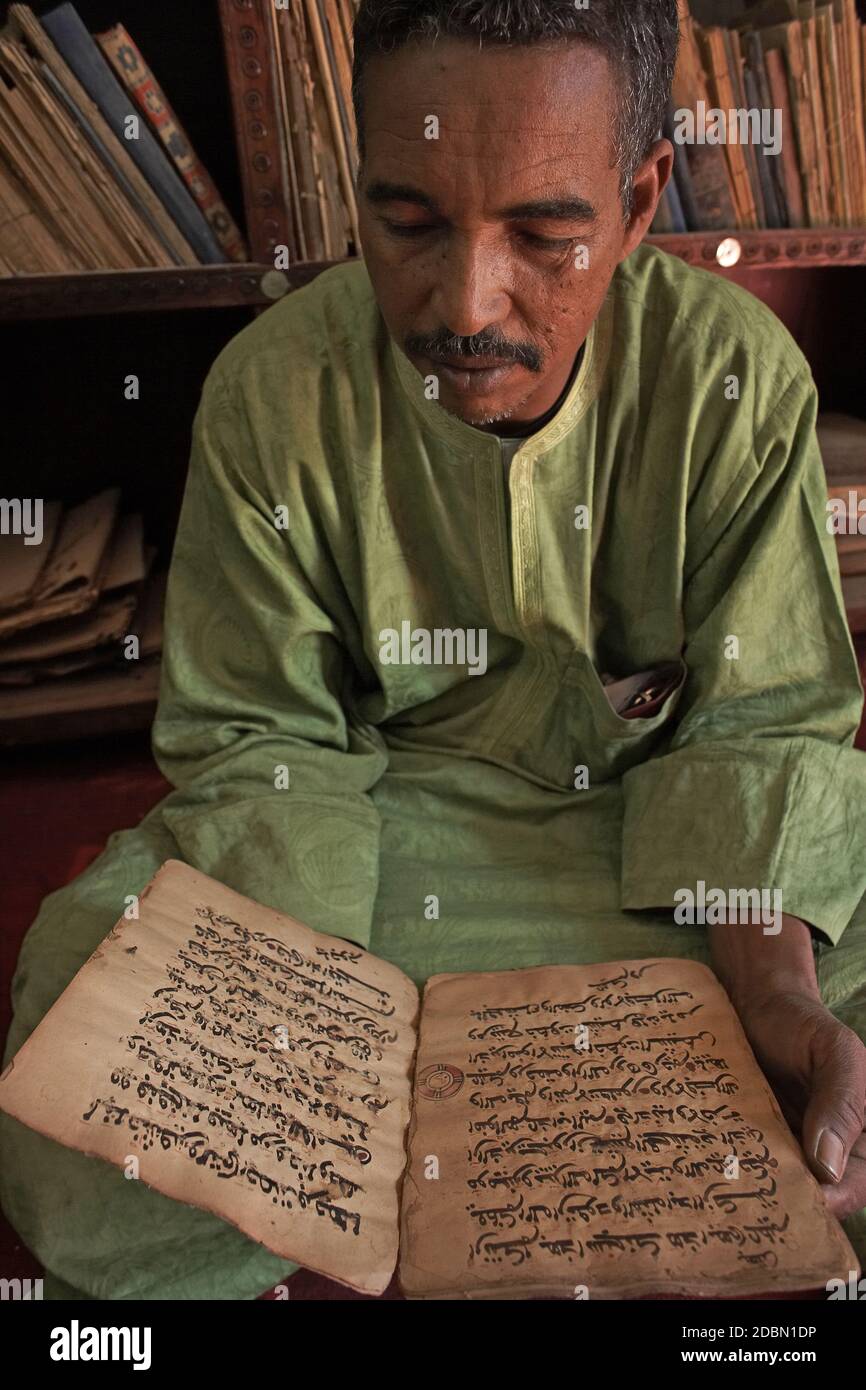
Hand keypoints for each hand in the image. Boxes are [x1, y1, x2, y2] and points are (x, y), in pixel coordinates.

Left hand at [733, 988, 865, 1219]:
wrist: (758, 1001)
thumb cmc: (804, 1023)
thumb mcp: (835, 1051)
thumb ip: (841, 1102)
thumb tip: (828, 1166)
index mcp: (862, 1134)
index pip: (857, 1185)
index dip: (836, 1200)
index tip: (808, 1199)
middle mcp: (829, 1148)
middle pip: (816, 1194)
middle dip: (791, 1201)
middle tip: (758, 1199)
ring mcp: (789, 1146)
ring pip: (779, 1183)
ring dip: (758, 1188)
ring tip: (733, 1185)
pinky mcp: (754, 1138)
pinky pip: (749, 1162)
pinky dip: (737, 1167)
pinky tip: (715, 1167)